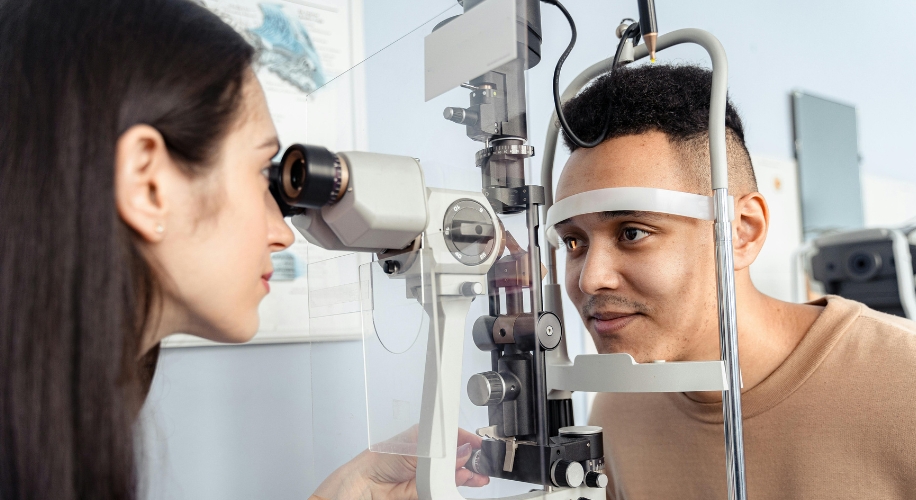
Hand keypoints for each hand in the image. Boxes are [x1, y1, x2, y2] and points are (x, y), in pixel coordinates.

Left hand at [313, 428, 488, 499]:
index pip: (451, 436)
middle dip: (470, 458)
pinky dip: (456, 485)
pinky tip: (465, 481)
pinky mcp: (426, 491)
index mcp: (423, 438)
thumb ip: (441, 450)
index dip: (466, 439)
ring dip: (467, 474)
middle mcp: (427, 456)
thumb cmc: (378, 460)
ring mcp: (427, 474)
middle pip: (456, 455)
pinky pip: (446, 487)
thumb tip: (462, 448)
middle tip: (481, 462)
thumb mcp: (414, 447)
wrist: (362, 487)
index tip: (478, 444)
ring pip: (454, 474)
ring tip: (477, 475)